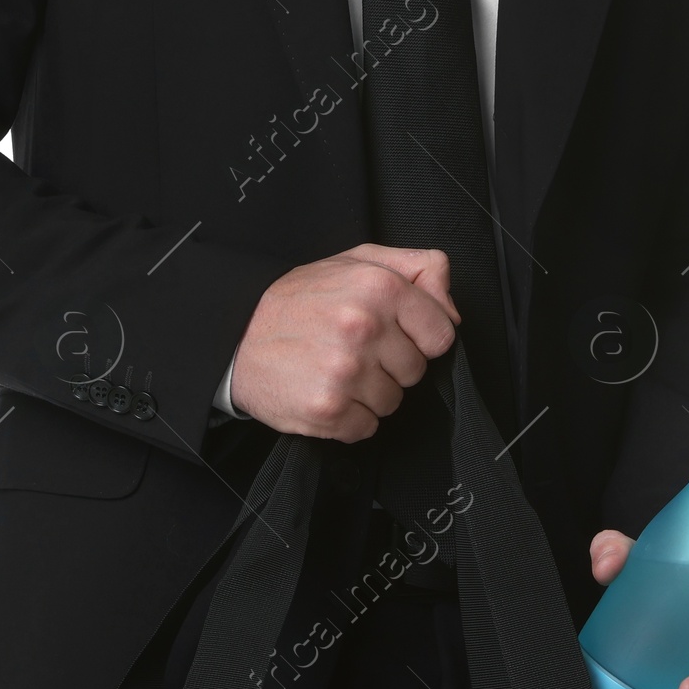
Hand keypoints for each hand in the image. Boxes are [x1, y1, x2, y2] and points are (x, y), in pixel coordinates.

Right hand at [229, 244, 459, 440]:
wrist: (236, 335)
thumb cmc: (300, 299)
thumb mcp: (358, 261)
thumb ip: (417, 270)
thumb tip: (452, 309)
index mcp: (379, 286)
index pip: (442, 333)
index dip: (420, 337)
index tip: (394, 334)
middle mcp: (365, 327)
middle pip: (417, 371)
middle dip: (391, 365)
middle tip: (354, 349)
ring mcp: (346, 371)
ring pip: (394, 402)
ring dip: (370, 393)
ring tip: (336, 369)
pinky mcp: (328, 410)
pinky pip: (367, 428)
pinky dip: (350, 418)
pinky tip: (326, 391)